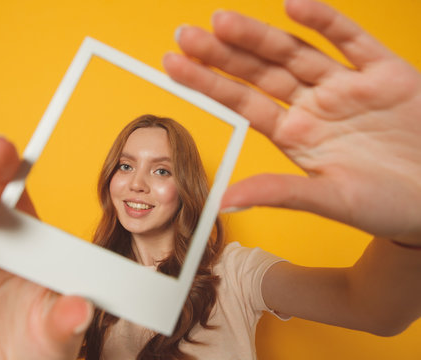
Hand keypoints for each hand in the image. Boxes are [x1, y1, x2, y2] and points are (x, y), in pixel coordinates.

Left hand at [163, 0, 420, 244]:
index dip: (207, 83)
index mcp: (295, 135)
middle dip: (222, 53)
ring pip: (296, 52)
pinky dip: (326, 21)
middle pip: (260, 72)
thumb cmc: (385, 205)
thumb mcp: (329, 200)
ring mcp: (348, 86)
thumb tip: (223, 202)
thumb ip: (278, 193)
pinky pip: (352, 40)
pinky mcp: (387, 73)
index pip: (242, 102)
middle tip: (184, 34)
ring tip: (221, 21)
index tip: (173, 65)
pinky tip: (294, 6)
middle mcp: (314, 106)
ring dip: (260, 35)